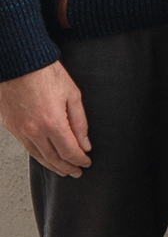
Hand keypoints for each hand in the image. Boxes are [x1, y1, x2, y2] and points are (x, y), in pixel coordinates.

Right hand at [0, 60, 90, 175]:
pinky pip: (27, 147)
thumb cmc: (46, 74)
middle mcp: (34, 131)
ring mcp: (20, 131)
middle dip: (67, 167)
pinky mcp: (11, 127)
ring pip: (38, 156)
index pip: (69, 151)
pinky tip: (45, 158)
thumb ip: (80, 122)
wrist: (18, 64)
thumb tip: (85, 144)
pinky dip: (38, 156)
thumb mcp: (72, 95)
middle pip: (53, 158)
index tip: (87, 163)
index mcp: (52, 123)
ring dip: (52, 165)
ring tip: (63, 170)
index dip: (79, 160)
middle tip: (77, 172)